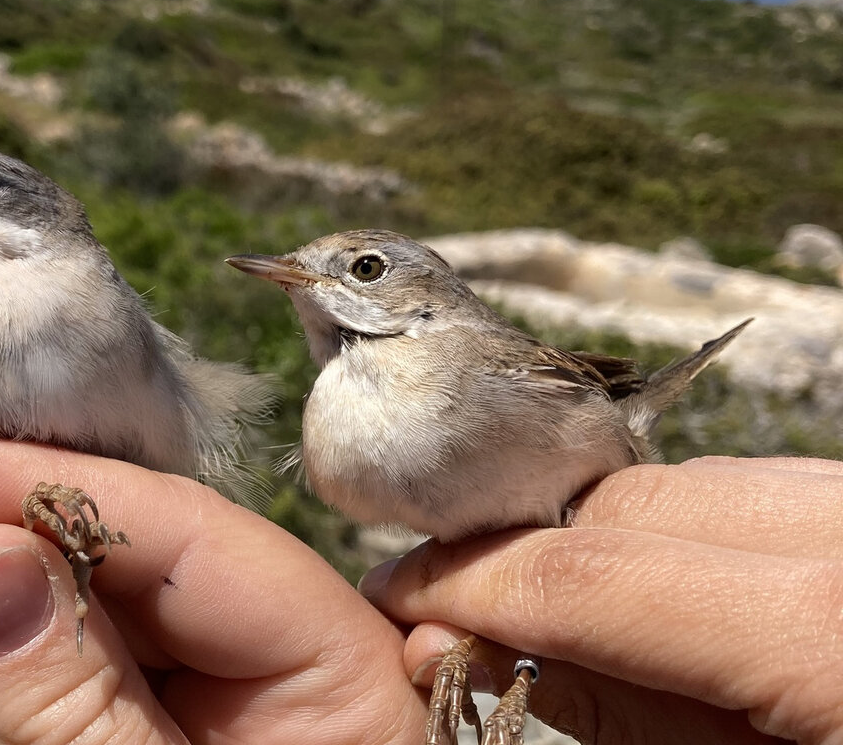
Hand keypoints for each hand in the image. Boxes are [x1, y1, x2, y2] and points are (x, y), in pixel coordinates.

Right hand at [0, 423, 426, 743]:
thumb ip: (75, 704)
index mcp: (346, 669)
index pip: (187, 538)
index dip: (41, 489)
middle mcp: (294, 653)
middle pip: (135, 548)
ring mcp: (234, 686)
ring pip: (104, 589)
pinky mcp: (178, 714)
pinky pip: (97, 646)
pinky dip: (14, 619)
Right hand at [361, 456, 842, 744]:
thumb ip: (616, 719)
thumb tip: (469, 650)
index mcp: (834, 632)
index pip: (596, 574)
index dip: (475, 583)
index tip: (402, 598)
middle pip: (633, 504)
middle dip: (529, 554)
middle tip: (458, 615)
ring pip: (691, 484)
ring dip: (602, 542)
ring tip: (556, 615)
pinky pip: (756, 492)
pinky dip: (682, 533)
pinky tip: (663, 601)